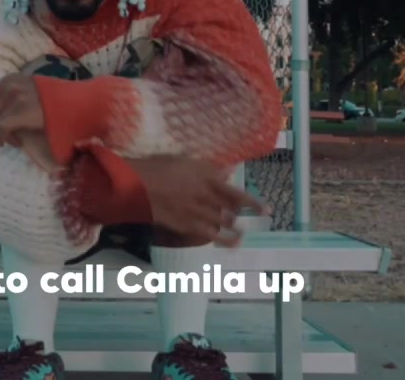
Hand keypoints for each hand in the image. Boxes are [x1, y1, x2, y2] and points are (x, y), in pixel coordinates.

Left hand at [0, 74, 55, 169]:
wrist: (75, 104)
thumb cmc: (54, 102)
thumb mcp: (29, 90)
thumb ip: (11, 94)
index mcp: (10, 79)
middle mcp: (9, 85)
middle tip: (12, 133)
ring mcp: (14, 98)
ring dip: (3, 133)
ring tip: (17, 136)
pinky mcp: (19, 112)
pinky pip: (0, 130)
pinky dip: (3, 138)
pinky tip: (12, 142)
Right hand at [126, 156, 268, 247]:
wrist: (137, 184)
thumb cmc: (157, 167)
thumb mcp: (184, 161)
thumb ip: (207, 168)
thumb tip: (228, 170)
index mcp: (207, 177)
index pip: (236, 192)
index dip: (253, 203)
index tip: (267, 210)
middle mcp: (207, 195)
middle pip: (231, 208)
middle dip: (241, 213)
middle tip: (247, 217)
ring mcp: (198, 211)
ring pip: (224, 221)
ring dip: (234, 226)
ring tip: (242, 232)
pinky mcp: (188, 225)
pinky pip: (211, 235)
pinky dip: (225, 240)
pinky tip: (235, 244)